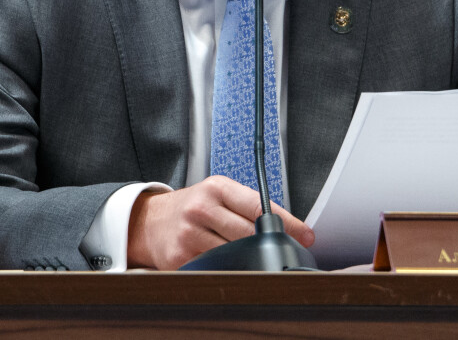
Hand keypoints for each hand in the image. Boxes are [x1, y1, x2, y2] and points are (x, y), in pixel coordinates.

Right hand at [126, 175, 314, 269]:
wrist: (151, 221)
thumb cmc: (193, 206)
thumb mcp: (218, 193)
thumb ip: (248, 205)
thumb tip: (289, 227)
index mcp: (216, 188)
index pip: (259, 205)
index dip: (287, 223)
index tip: (306, 236)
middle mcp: (201, 209)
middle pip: (249, 234)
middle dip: (270, 245)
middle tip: (285, 252)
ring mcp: (189, 235)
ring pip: (234, 254)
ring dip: (251, 260)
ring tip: (258, 260)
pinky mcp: (180, 258)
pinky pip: (215, 269)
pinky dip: (228, 269)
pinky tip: (230, 266)